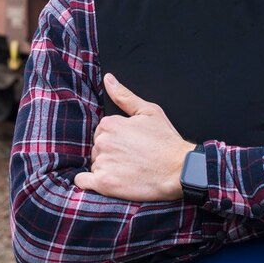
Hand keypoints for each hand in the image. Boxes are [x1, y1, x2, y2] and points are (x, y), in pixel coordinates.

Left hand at [75, 74, 193, 201]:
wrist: (179, 170)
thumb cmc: (166, 141)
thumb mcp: (149, 111)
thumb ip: (124, 95)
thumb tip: (108, 79)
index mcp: (110, 124)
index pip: (102, 132)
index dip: (116, 138)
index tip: (129, 145)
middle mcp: (103, 142)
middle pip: (97, 148)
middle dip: (110, 153)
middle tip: (131, 158)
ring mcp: (102, 162)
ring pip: (95, 164)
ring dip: (105, 168)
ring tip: (128, 171)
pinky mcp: (104, 183)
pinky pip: (84, 182)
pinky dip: (90, 182)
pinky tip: (105, 180)